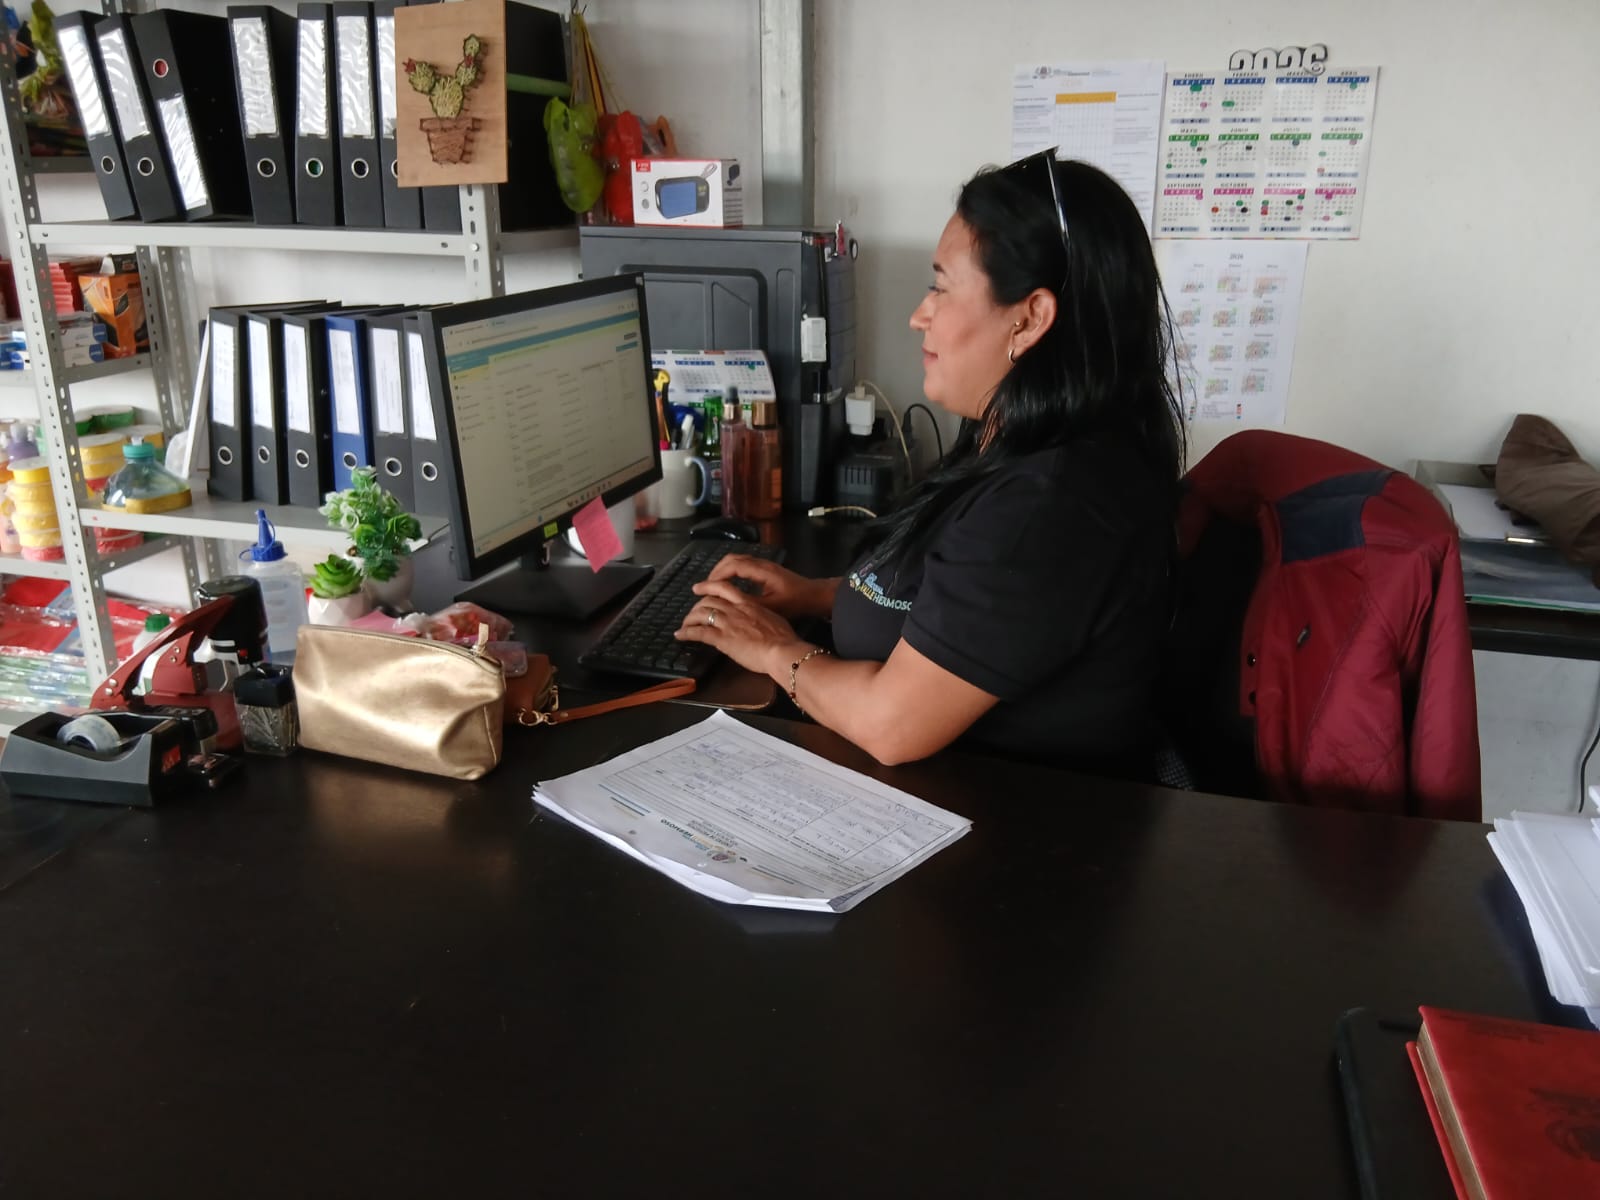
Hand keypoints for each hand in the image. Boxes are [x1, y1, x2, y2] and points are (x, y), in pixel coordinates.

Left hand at [675, 579, 809, 678]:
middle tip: (692, 613)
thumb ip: (761, 617)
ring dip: (689, 619)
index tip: (701, 589)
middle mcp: (735, 610)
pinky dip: (686, 633)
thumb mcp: (774, 619)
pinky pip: (699, 632)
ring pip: (701, 614)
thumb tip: (759, 621)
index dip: (709, 587)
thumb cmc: (784, 638)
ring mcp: (727, 623)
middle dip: (697, 606)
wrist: (782, 650)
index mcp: (748, 604)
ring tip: (683, 625)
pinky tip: (679, 636)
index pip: (723, 589)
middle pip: (708, 601)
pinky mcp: (722, 639)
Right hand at [702, 555, 833, 618]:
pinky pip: (743, 564)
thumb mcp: (771, 607)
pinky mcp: (766, 569)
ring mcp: (764, 565)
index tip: (704, 587)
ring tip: (712, 586)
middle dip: (715, 571)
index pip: (733, 566)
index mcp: (762, 571)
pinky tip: (728, 585)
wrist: (815, 596)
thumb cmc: (796, 603)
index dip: (716, 575)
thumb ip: (750, 603)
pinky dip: (731, 571)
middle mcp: (761, 564)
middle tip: (705, 586)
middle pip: (732, 559)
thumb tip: (728, 604)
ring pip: (737, 560)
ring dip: (722, 570)